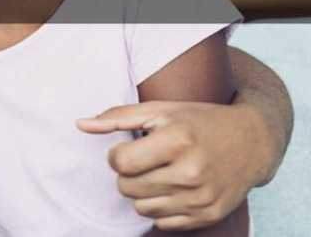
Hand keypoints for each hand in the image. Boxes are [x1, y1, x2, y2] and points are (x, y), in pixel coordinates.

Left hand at [78, 101, 265, 230]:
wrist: (252, 141)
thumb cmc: (198, 121)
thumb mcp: (160, 109)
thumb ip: (117, 116)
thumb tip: (80, 124)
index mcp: (177, 140)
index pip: (119, 163)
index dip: (118, 155)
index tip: (131, 147)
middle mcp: (192, 172)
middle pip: (127, 187)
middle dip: (128, 174)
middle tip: (146, 160)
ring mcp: (202, 197)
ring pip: (141, 207)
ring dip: (143, 191)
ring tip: (160, 173)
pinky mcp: (209, 215)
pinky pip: (162, 222)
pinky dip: (161, 207)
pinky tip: (174, 188)